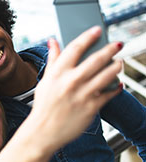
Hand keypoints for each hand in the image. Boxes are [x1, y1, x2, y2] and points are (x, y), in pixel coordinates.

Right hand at [29, 26, 122, 150]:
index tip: (97, 30)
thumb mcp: (45, 80)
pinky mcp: (91, 108)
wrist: (43, 131)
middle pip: (96, 60)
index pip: (74, 48)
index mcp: (57, 73)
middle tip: (118, 44)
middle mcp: (70, 82)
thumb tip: (53, 41)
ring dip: (116, 66)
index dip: (88, 37)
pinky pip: (109, 93)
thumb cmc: (44, 105)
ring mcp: (82, 95)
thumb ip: (53, 60)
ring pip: (107, 75)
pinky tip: (117, 83)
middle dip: (110, 49)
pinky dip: (115, 87)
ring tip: (119, 62)